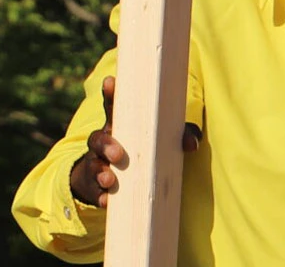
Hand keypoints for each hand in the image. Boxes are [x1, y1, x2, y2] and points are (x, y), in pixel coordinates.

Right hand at [67, 75, 203, 206]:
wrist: (115, 178)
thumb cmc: (143, 150)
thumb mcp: (160, 140)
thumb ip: (178, 135)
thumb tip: (191, 144)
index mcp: (120, 125)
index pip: (113, 107)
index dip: (111, 94)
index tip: (111, 81)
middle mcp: (104, 142)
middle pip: (98, 138)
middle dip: (106, 144)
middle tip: (118, 154)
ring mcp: (96, 164)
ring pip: (93, 165)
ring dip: (100, 172)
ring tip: (110, 180)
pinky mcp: (94, 187)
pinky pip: (94, 192)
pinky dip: (101, 197)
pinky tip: (107, 202)